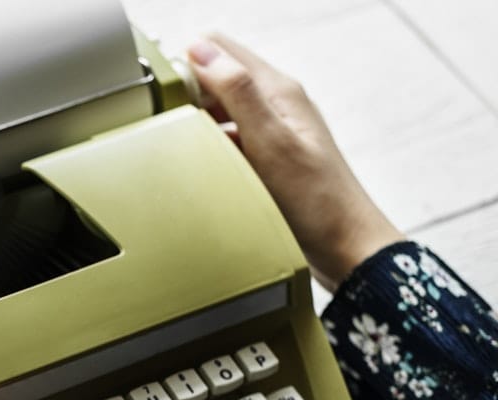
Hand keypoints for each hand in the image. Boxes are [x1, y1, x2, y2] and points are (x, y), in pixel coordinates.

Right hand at [187, 34, 403, 291]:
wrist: (344, 245)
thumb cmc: (317, 200)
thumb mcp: (271, 142)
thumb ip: (238, 92)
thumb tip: (202, 51)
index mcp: (277, 90)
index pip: (219, 48)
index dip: (185, 63)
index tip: (163, 94)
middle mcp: (274, 104)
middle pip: (215, 77)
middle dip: (185, 93)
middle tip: (164, 125)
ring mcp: (271, 130)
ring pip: (218, 109)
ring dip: (195, 120)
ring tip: (178, 146)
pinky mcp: (266, 156)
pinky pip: (226, 138)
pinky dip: (208, 146)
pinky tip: (201, 167)